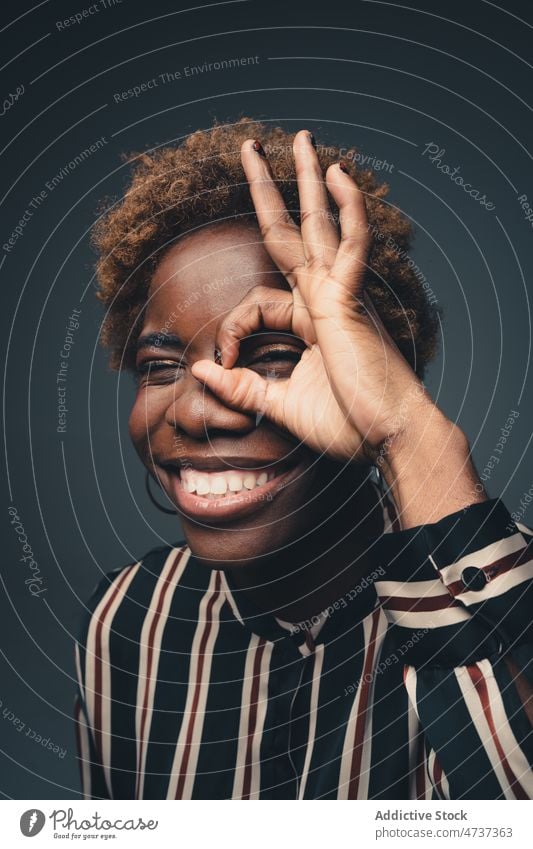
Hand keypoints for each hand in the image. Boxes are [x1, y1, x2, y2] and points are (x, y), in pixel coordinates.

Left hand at [192, 130, 431, 462]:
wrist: (389, 439)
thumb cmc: (348, 426)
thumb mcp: (280, 407)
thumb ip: (240, 389)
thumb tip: (200, 369)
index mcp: (309, 321)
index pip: (255, 302)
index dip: (230, 329)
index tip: (223, 365)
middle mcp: (325, 299)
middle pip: (294, 231)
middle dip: (274, 189)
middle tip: (253, 147)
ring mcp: (340, 295)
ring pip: (320, 224)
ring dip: (308, 180)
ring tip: (301, 138)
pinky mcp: (351, 302)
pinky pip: (353, 245)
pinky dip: (349, 208)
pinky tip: (338, 173)